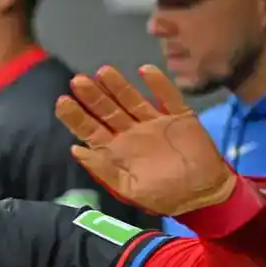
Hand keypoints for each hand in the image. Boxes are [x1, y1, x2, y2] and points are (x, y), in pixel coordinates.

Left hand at [55, 65, 235, 216]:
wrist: (203, 196)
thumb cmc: (163, 196)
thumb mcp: (127, 188)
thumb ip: (102, 169)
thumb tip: (75, 150)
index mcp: (116, 150)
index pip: (90, 129)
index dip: (76, 116)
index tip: (62, 101)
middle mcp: (131, 132)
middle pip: (108, 110)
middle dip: (93, 96)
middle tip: (77, 80)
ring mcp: (154, 122)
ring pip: (132, 99)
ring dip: (118, 86)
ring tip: (103, 71)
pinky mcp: (179, 117)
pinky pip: (168, 97)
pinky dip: (158, 84)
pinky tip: (145, 70)